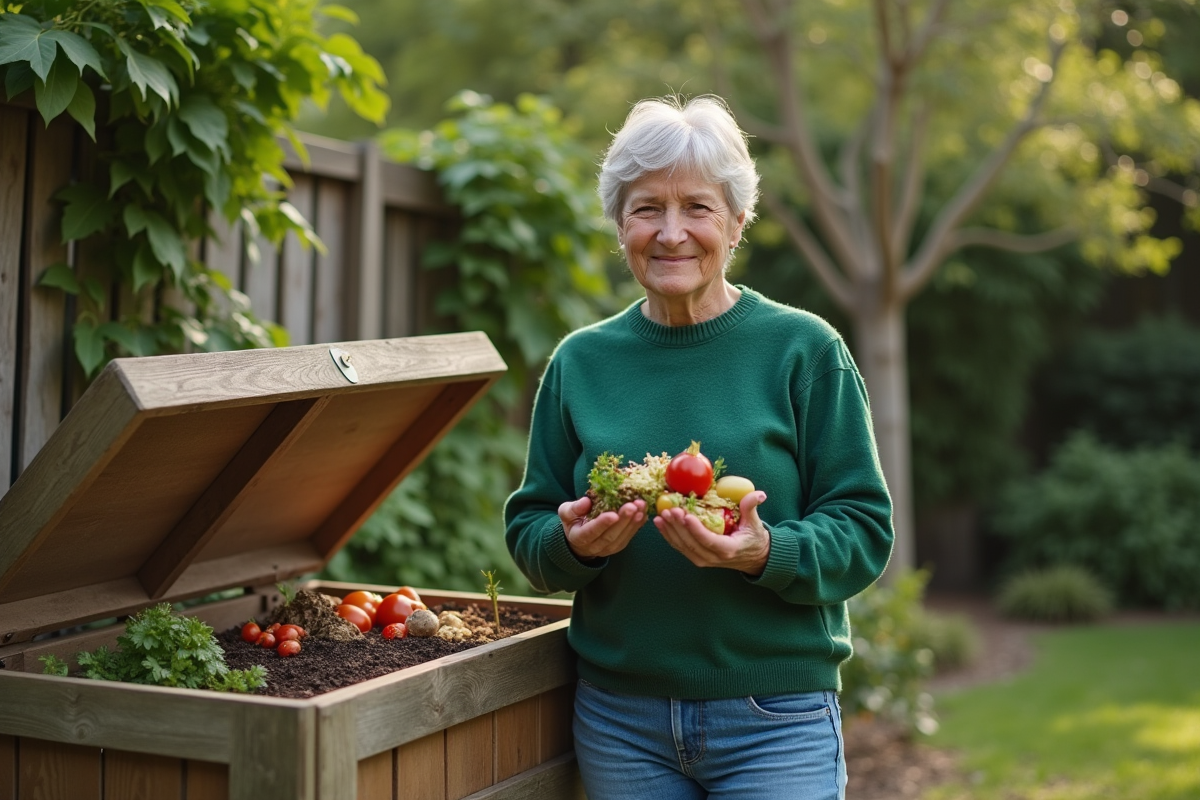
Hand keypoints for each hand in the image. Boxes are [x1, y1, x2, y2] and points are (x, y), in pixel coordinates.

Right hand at [558, 496, 646, 559]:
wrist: (580, 538)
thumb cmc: (573, 521)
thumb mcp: (566, 512)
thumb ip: (574, 508)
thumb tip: (586, 501)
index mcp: (579, 537)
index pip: (591, 532)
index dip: (602, 524)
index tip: (613, 514)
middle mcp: (594, 547)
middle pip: (610, 535)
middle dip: (623, 520)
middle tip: (632, 505)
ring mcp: (608, 549)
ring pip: (622, 537)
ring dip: (633, 522)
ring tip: (641, 506)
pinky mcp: (619, 545)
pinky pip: (630, 536)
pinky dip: (638, 525)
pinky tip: (643, 512)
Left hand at [653, 491, 769, 575]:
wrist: (754, 558)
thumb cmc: (754, 538)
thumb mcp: (755, 524)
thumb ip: (752, 508)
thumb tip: (758, 494)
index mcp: (728, 549)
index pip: (708, 540)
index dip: (696, 529)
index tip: (686, 515)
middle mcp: (713, 558)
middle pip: (691, 543)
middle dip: (678, 526)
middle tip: (670, 510)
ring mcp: (703, 560)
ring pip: (682, 546)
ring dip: (670, 530)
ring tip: (662, 515)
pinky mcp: (697, 557)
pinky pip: (680, 547)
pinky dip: (669, 535)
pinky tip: (660, 523)